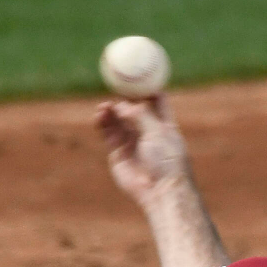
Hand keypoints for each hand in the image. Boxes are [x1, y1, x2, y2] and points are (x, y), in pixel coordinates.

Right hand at [95, 95, 191, 209]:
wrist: (160, 191)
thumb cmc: (166, 161)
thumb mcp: (157, 132)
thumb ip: (140, 116)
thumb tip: (123, 104)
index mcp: (164, 125)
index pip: (156, 101)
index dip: (146, 88)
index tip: (136, 75)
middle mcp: (148, 133)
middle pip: (132, 109)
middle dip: (123, 97)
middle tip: (114, 87)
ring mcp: (132, 144)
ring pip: (118, 121)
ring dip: (111, 111)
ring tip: (105, 106)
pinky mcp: (119, 154)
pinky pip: (108, 135)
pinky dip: (103, 124)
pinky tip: (99, 115)